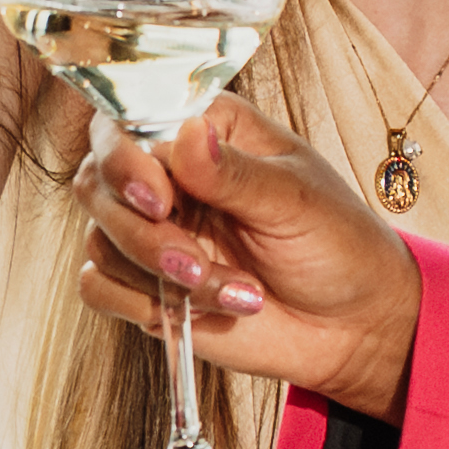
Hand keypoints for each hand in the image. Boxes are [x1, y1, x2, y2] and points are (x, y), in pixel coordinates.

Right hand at [73, 100, 422, 418]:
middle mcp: (169, 175)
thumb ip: (234, 173)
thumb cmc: (337, 246)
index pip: (127, 124)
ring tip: (236, 292)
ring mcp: (154, 231)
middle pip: (97, 182)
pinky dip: (141, 305)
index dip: (125, 161)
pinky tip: (202, 312)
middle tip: (193, 264)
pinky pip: (98, 288)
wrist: (351, 325)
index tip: (159, 200)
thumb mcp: (295, 202)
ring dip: (159, 277)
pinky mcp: (146, 284)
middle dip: (140, 233)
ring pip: (99, 241)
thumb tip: (188, 135)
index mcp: (205, 131)